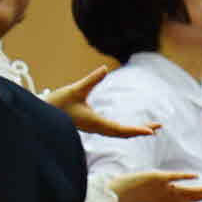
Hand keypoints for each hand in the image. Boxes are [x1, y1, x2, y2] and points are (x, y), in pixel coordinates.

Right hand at [44, 65, 158, 137]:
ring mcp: (95, 128)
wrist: (42, 114)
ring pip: (118, 133)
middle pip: (124, 133)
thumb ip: (91, 80)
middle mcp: (97, 128)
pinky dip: (124, 129)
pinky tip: (129, 127)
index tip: (151, 132)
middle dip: (141, 130)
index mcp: (95, 123)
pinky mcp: (92, 126)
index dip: (137, 130)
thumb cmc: (57, 103)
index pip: (121, 129)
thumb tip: (104, 69)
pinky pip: (112, 130)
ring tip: (150, 128)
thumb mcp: (75, 89)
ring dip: (134, 131)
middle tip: (158, 127)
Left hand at [110, 169, 201, 201]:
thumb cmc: (136, 194)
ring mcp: (165, 189)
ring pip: (189, 190)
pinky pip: (173, 177)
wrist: (118, 193)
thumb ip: (171, 199)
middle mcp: (170, 197)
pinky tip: (195, 177)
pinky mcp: (157, 178)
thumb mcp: (157, 198)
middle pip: (196, 197)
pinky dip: (184, 177)